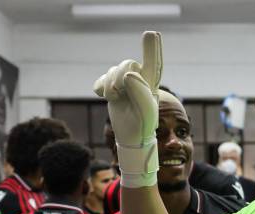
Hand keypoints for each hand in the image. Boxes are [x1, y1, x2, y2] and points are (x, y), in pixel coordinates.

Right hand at [93, 31, 162, 184]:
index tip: (152, 33)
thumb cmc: (143, 126)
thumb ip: (140, 92)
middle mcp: (140, 80)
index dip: (152, 49)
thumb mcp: (146, 112)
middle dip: (119, 76)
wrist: (131, 138)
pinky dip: (100, 87)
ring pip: (113, 71)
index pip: (154, 63)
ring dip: (110, 85)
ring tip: (115, 98)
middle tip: (119, 92)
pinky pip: (101, 79)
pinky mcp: (112, 89)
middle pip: (127, 64)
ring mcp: (125, 84)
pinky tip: (105, 96)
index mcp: (151, 83)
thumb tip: (130, 74)